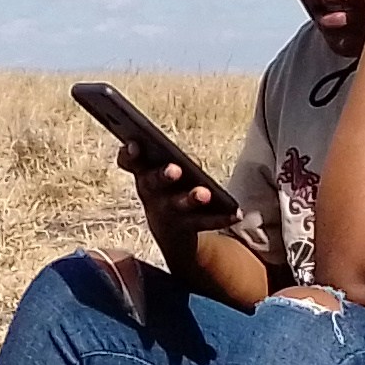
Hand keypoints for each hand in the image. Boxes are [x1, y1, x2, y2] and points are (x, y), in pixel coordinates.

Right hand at [120, 141, 236, 237]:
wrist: (167, 229)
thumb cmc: (162, 187)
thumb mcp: (152, 170)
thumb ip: (151, 154)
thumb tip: (150, 135)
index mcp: (142, 173)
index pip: (129, 162)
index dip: (129, 154)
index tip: (134, 145)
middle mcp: (152, 193)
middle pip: (153, 183)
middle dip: (163, 176)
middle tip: (174, 170)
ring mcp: (169, 211)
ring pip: (179, 205)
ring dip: (191, 198)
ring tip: (204, 194)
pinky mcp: (188, 225)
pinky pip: (205, 221)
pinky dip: (220, 218)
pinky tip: (235, 214)